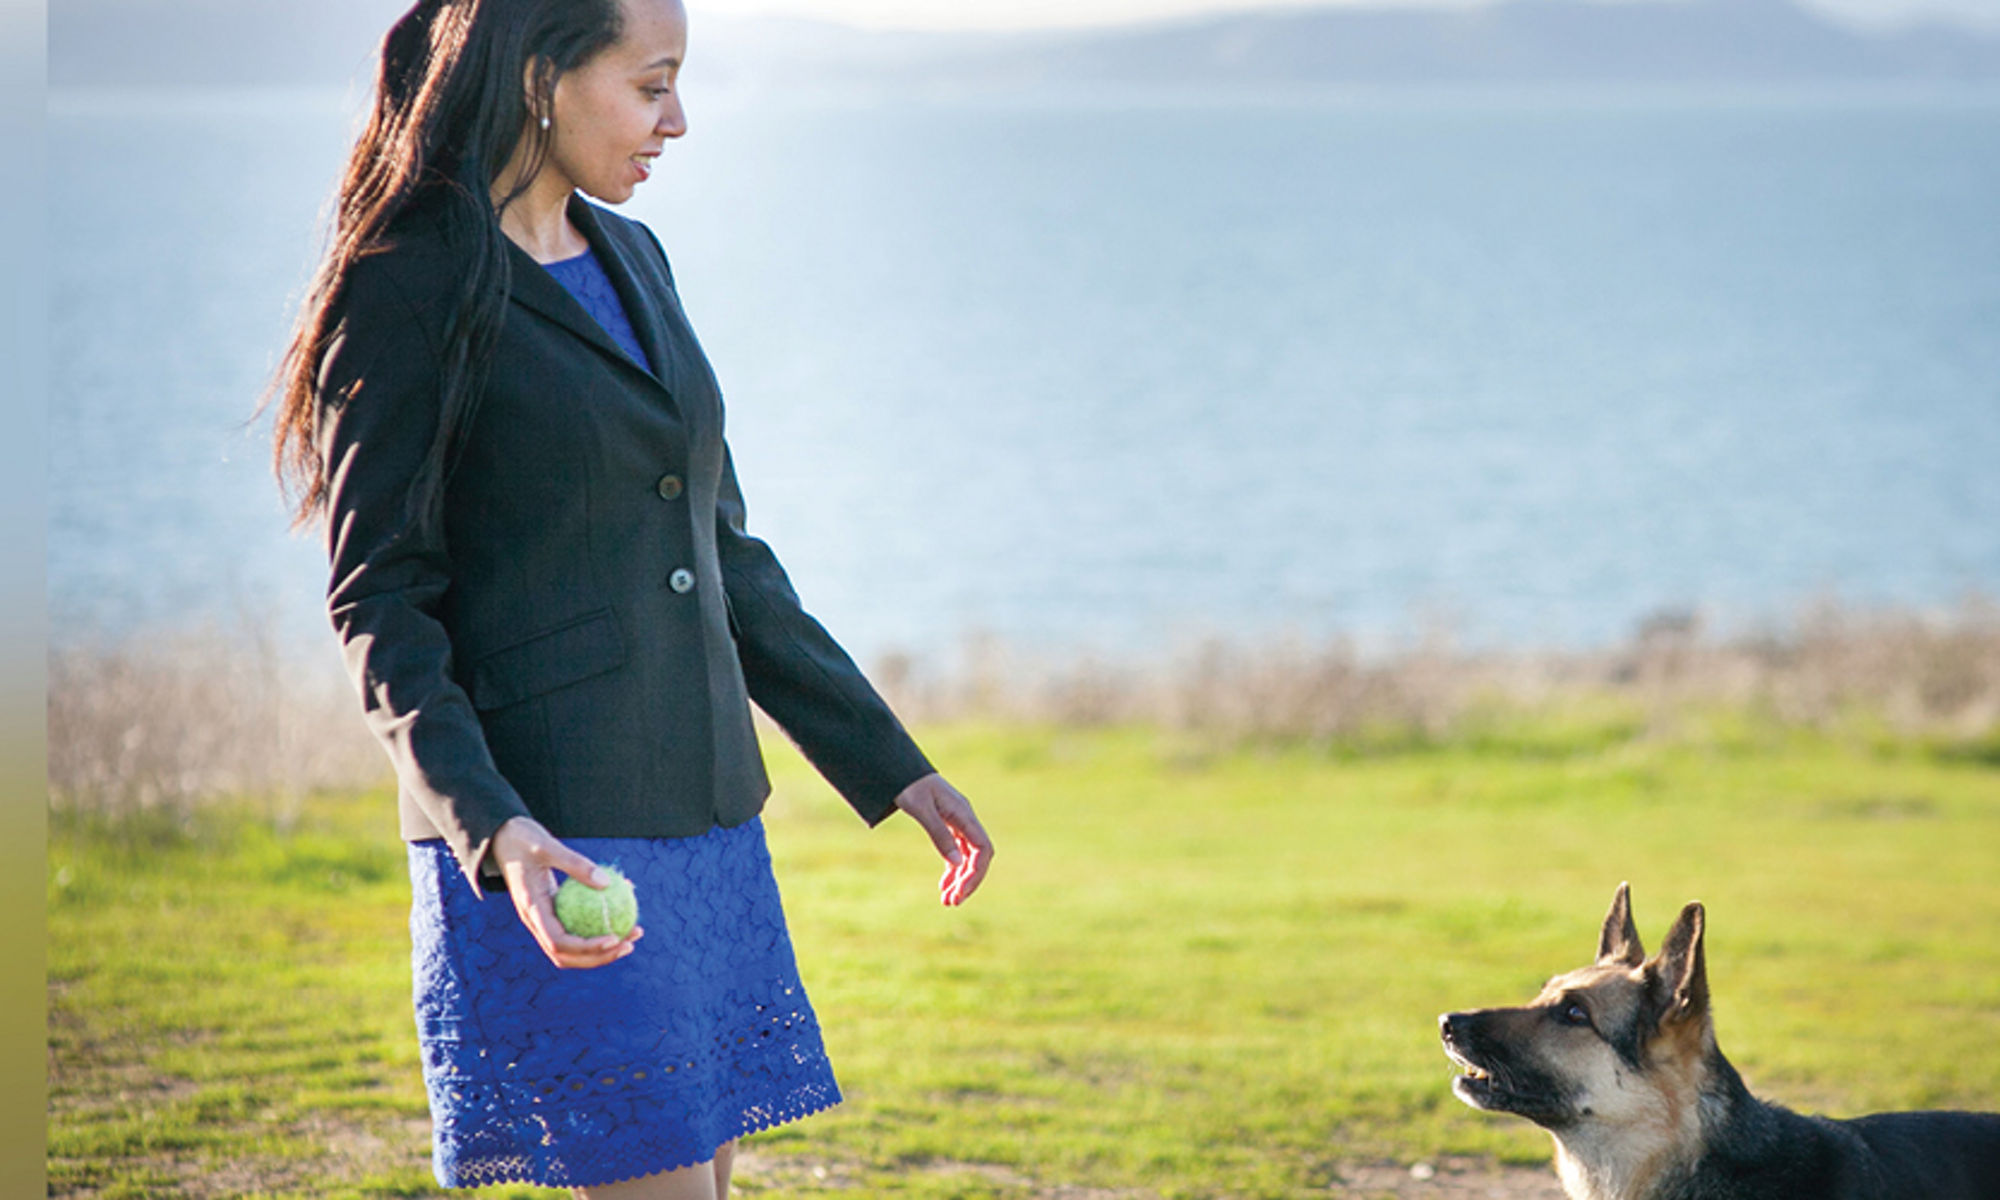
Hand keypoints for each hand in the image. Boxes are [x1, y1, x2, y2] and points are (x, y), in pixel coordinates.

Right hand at [488, 815, 643, 968]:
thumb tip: (607, 883)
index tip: (614, 937)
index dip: (586, 947)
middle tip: (629, 944)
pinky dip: (596, 928)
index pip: (558, 942)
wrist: (502, 838)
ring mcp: (541, 920)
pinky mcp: (550, 914)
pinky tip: (621, 914)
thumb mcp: (547, 845)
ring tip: (630, 938)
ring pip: (571, 949)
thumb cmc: (522, 839)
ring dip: (600, 950)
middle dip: (599, 956)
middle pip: (566, 955)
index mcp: (531, 909)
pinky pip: (574, 928)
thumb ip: (575, 864)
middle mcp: (534, 922)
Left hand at [893, 773, 992, 905]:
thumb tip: (957, 862)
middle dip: (968, 881)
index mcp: (963, 813)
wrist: (898, 767)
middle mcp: (965, 818)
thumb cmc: (908, 784)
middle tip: (951, 902)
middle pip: (977, 856)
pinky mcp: (947, 824)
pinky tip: (943, 885)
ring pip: (967, 856)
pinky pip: (956, 851)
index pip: (983, 849)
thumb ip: (939, 834)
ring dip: (960, 879)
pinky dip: (952, 869)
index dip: (976, 872)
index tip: (960, 891)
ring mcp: (957, 821)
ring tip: (947, 901)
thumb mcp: (921, 809)